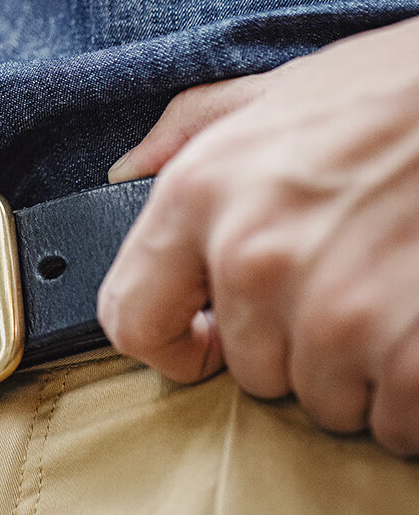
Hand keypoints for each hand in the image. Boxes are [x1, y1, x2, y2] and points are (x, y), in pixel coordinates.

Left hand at [98, 17, 418, 455]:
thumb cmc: (401, 92)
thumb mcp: (280, 89)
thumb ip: (188, 132)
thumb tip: (125, 173)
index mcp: (205, 193)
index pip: (131, 320)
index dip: (170, 341)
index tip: (202, 342)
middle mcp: (255, 260)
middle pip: (250, 372)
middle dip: (296, 342)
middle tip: (352, 279)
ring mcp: (336, 315)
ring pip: (325, 403)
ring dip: (361, 369)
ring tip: (398, 293)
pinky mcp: (412, 360)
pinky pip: (395, 425)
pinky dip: (416, 395)